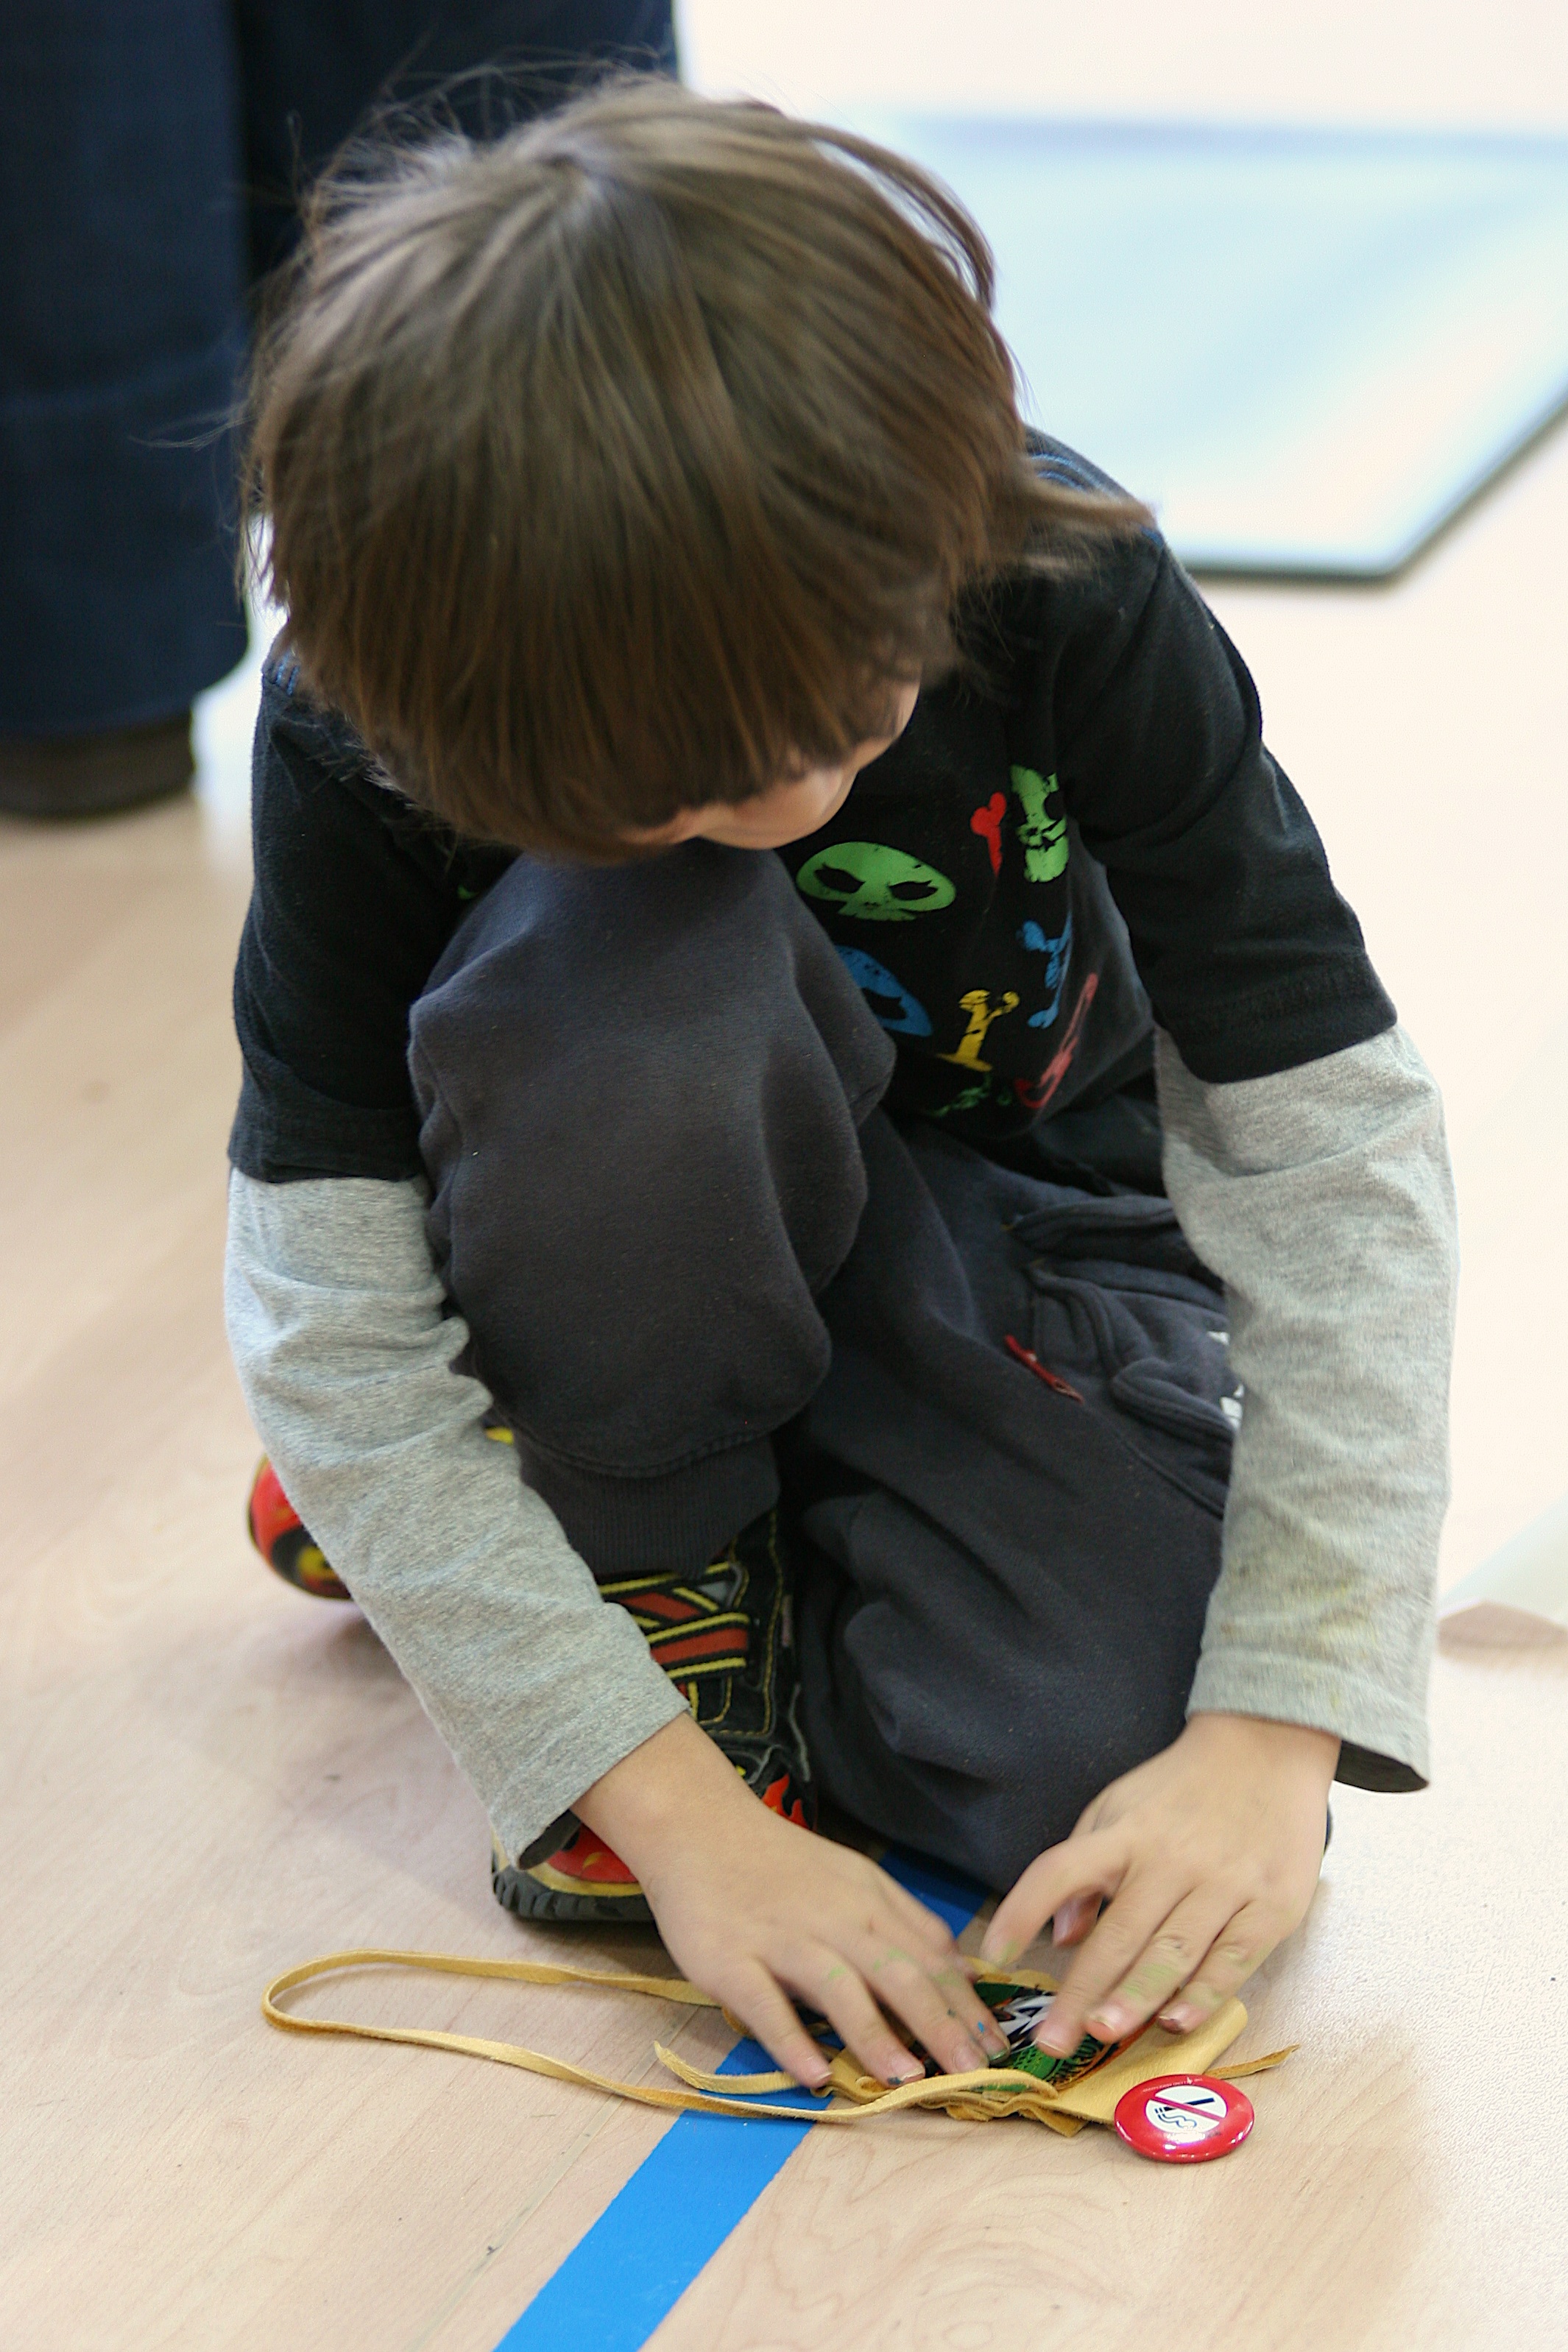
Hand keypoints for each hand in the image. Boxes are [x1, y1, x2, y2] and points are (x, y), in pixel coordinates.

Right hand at [576, 1714, 1009, 2088]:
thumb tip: (968, 1972)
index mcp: (868, 1902)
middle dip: (939, 2025)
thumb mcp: (857, 1881)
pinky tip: (814, 2075)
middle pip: (896, 1974)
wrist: (701, 1827)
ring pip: (837, 1988)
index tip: (999, 2048)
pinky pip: (763, 2004)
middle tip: (975, 2074)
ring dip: (874, 2035)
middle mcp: (833, 1921)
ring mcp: (780, 1940)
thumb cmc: (783, 1863)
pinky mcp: (730, 1960)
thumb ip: (910, 1924)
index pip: (930, 1959)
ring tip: (907, 2081)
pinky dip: (790, 2039)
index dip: (965, 2005)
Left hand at [979, 1713, 1337, 2056]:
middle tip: (1054, 2040)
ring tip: (1103, 2033)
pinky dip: (1204, 1996)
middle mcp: (1171, 1859)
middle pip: (1119, 1933)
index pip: (1060, 1872)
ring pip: (1173, 1952)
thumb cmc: (1181, 1789)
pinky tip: (1176, 2022)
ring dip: (1136, 1998)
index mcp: (1126, 1833)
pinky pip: (1234, 1960)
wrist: (1267, 1751)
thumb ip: (1084, 1867)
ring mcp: (1225, 1884)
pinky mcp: (1273, 1906)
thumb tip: (1060, 1938)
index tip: (992, 1955)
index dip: (1021, 1911)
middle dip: (1082, 1990)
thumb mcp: (1118, 1806)